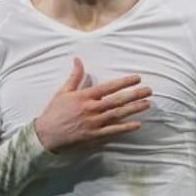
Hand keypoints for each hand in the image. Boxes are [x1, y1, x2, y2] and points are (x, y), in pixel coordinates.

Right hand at [34, 58, 151, 152]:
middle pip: (117, 100)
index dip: (124, 82)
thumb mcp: (63, 91)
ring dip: (134, 109)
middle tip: (149, 90)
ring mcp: (94, 123)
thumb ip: (75, 76)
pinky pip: (113, 131)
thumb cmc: (54, 112)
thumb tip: (78, 59)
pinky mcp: (94, 136)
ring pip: (118, 115)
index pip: (109, 87)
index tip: (137, 78)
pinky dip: (125, 128)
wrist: (46, 135)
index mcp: (85, 96)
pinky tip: (137, 124)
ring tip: (147, 104)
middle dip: (135, 94)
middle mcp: (91, 109)